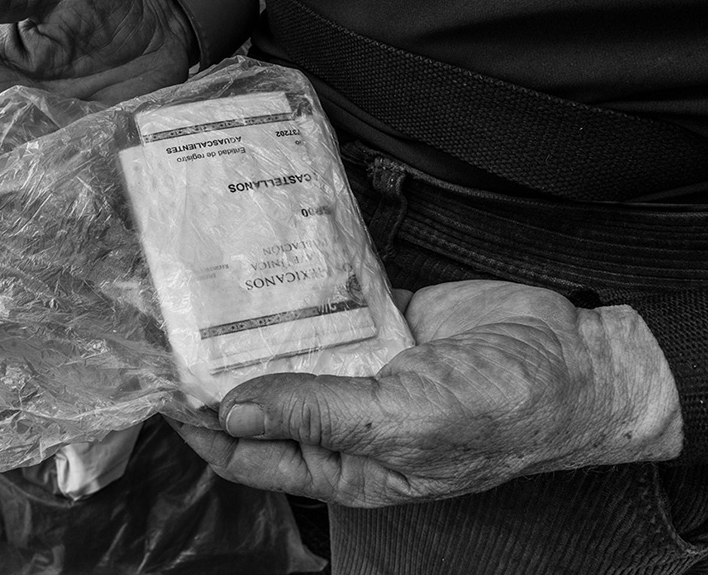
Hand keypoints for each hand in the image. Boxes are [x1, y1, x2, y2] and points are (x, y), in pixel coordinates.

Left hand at [170, 280, 682, 506]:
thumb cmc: (505, 412)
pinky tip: (260, 271)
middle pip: (258, 401)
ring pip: (285, 352)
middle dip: (213, 375)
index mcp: (346, 463)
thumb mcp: (407, 422)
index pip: (251, 455)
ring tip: (201, 296)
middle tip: (168, 333)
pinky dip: (293, 295)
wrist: (574, 359)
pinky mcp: (376, 323)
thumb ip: (321, 414)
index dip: (202, 428)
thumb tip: (234, 412)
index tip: (160, 391)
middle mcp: (342, 419)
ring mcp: (359, 368)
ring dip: (249, 331)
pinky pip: (322, 310)